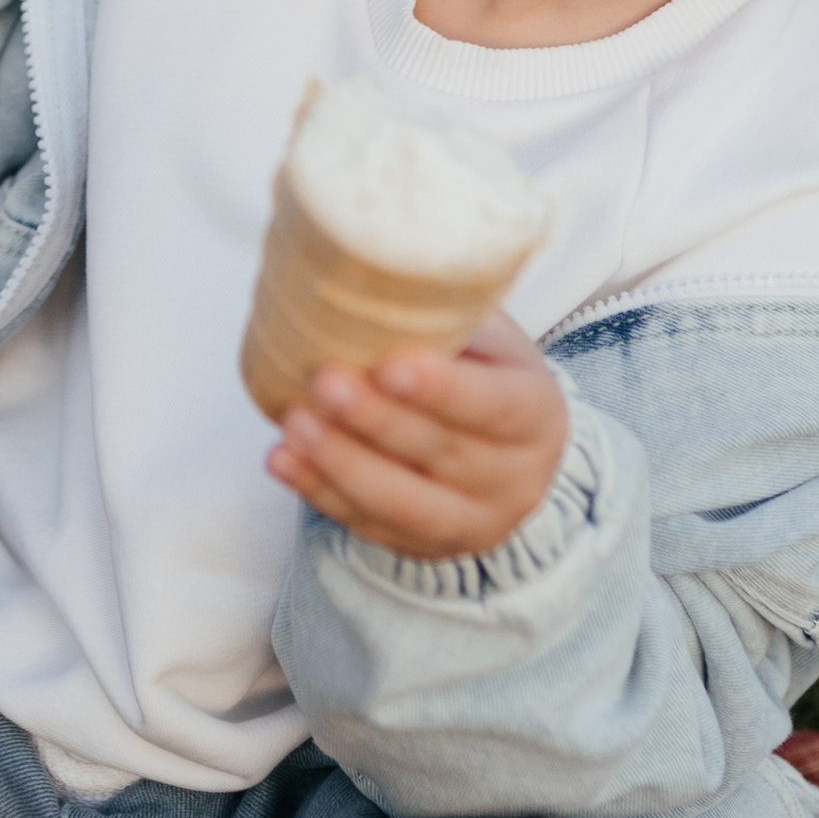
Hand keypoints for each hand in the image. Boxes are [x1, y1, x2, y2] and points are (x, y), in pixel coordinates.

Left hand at [266, 311, 568, 560]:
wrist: (519, 462)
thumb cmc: (491, 377)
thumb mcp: (494, 342)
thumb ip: (453, 318)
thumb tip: (381, 269)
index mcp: (535, 416)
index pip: (493, 407)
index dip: (442, 389)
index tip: (390, 365)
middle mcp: (512, 479)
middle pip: (440, 452)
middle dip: (376, 420)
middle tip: (324, 382)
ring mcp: (469, 522)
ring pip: (403, 503)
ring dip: (341, 464)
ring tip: (293, 424)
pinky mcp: (423, 548)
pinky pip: (369, 526)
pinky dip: (321, 493)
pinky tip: (283, 460)